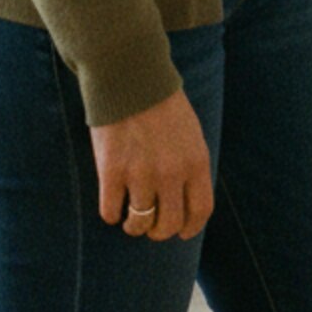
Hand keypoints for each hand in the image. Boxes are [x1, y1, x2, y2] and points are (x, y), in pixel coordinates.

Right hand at [88, 89, 212, 239]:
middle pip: (168, 224)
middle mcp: (171, 173)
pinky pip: (110, 212)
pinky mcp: (112, 171)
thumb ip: (191, 168)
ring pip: (139, 223)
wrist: (131, 80)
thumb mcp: (191, 135)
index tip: (181, 231)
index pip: (200, 211)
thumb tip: (185, 204)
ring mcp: (141, 173)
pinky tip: (113, 201)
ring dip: (134, 225)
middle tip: (151, 225)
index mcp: (196, 162)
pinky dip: (112, 212)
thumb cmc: (163, 107)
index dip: (190, 228)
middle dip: (160, 231)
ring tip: (130, 215)